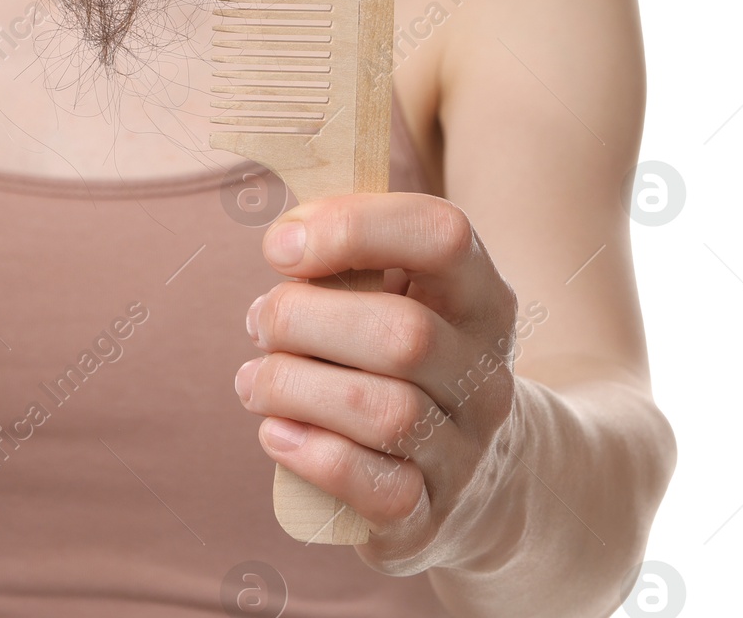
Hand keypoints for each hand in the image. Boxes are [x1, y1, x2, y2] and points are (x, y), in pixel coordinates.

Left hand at [235, 191, 525, 572]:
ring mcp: (466, 450)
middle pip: (401, 334)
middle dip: (301, 319)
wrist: (473, 477)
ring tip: (255, 381)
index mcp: (480, 297)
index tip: (279, 246)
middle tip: (259, 323)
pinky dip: (309, 454)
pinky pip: (372, 486)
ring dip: (292, 386)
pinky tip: (277, 433)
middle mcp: (486, 373)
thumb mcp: (392, 296)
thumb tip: (287, 243)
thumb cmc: (400, 361)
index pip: (441, 235)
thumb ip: (345, 259)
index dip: (351, 227)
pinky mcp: (428, 515)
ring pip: (382, 411)